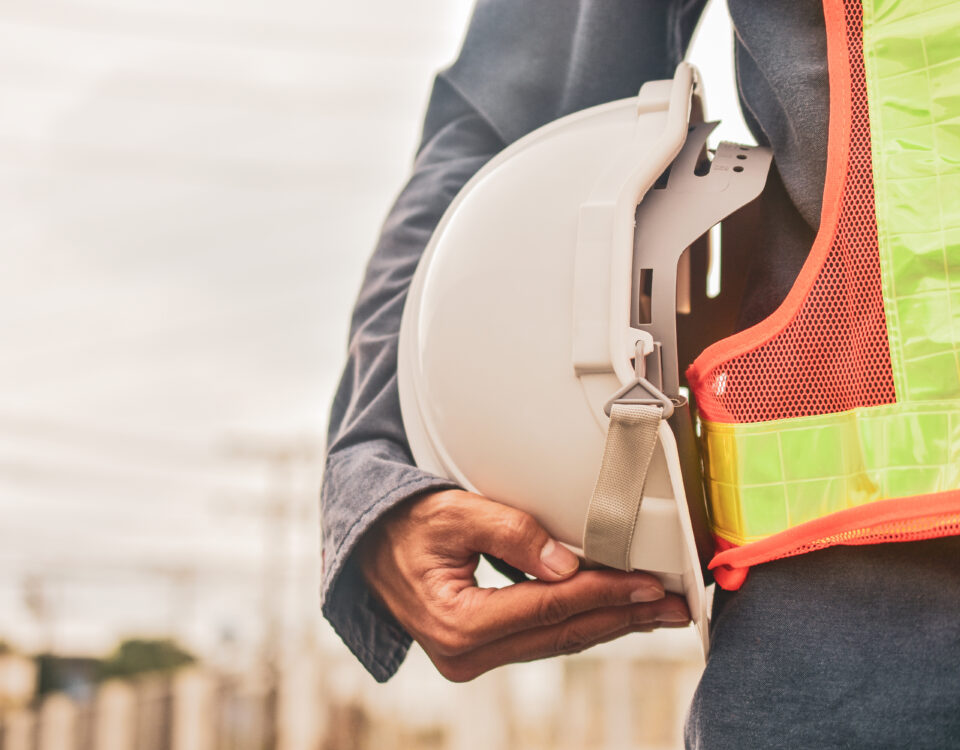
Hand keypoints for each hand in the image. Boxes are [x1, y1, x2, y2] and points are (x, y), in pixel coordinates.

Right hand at [358, 489, 690, 681]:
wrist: (369, 546)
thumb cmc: (406, 523)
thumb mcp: (454, 513)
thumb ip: (511, 533)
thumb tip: (569, 565)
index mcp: (456, 623)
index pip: (547, 607)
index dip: (603, 593)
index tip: (647, 583)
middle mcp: (465, 653)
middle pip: (561, 633)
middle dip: (621, 617)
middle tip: (674, 606)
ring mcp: (472, 657)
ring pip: (557, 640)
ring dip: (609, 623)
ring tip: (657, 612)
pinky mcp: (480, 650)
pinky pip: (542, 638)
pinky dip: (581, 623)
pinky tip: (613, 614)